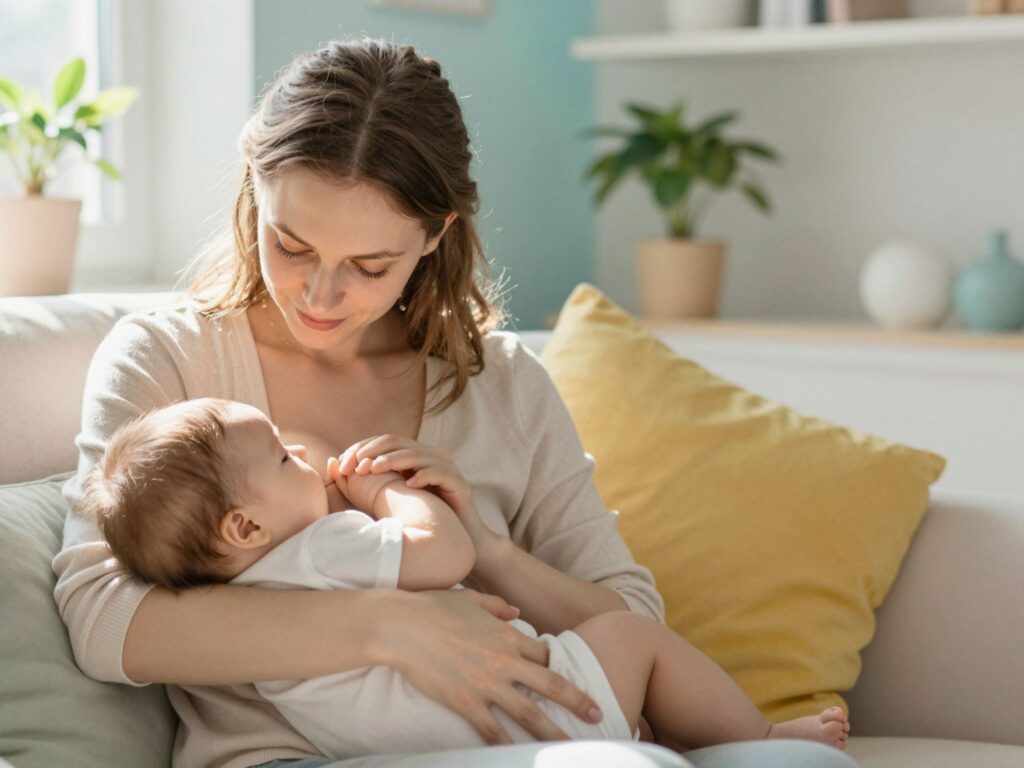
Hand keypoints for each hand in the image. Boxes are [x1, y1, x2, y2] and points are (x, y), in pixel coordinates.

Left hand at [337, 435, 498, 554]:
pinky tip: (409, 484)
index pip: (383, 442)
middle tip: (355, 467)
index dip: (361, 449)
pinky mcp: (459, 483)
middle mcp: (429, 457)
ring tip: (374, 469)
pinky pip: (440, 473)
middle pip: (397, 442)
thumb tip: (334, 466)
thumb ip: (364, 484)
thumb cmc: (419, 522)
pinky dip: (424, 475)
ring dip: (393, 460)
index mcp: (413, 457)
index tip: (342, 466)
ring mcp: (446, 468)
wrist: (458, 543)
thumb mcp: (388, 500)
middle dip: (372, 452)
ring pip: (417, 454)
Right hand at [378, 588, 603, 743]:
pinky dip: (507, 745)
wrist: (401, 625)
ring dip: (552, 731)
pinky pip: (492, 729)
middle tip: (597, 712)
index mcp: (507, 634)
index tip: (573, 678)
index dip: (560, 666)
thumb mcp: (470, 598)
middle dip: (577, 700)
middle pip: (550, 683)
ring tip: (570, 747)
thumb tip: (516, 612)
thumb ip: (497, 605)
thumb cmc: (432, 607)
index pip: (544, 653)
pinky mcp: (465, 701)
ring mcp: (486, 682)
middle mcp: (504, 660)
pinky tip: (519, 757)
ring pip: (529, 712)